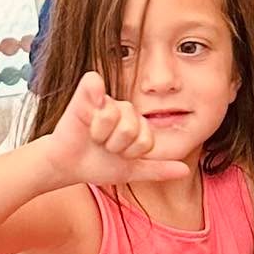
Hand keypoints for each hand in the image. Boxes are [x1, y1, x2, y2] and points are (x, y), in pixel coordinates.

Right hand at [43, 71, 189, 186]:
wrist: (68, 167)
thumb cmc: (98, 164)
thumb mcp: (131, 170)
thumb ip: (158, 169)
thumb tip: (185, 170)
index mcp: (137, 123)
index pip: (147, 139)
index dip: (131, 152)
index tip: (118, 154)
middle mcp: (123, 109)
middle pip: (132, 128)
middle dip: (115, 145)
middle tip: (103, 146)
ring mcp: (104, 101)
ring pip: (115, 116)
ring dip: (101, 135)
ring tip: (93, 136)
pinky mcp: (84, 94)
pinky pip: (93, 82)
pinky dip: (91, 92)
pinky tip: (87, 108)